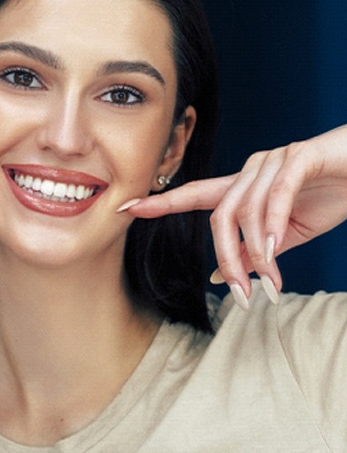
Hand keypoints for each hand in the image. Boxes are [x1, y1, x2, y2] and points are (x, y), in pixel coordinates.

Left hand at [124, 125, 346, 305]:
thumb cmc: (329, 198)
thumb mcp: (283, 236)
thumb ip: (251, 253)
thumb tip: (215, 277)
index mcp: (242, 188)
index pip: (193, 195)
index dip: (159, 203)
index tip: (125, 208)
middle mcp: (250, 170)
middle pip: (218, 216)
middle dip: (225, 259)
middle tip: (240, 294)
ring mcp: (273, 161)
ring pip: (245, 211)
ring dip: (255, 252)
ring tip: (269, 283)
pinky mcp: (300, 158)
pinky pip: (276, 193)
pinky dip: (271, 223)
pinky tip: (274, 247)